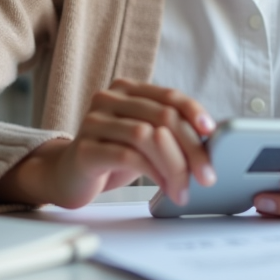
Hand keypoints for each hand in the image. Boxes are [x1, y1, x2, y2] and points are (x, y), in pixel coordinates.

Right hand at [0, 79, 216, 208]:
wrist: (66, 176)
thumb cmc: (111, 155)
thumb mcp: (143, 138)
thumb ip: (168, 131)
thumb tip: (210, 144)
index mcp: (126, 90)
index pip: (168, 96)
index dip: (194, 112)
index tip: (212, 134)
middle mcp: (109, 100)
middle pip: (162, 117)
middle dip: (191, 148)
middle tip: (207, 175)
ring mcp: (93, 122)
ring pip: (147, 136)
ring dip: (174, 166)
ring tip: (184, 189)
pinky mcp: (84, 149)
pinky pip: (127, 156)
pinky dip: (153, 173)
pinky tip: (164, 188)